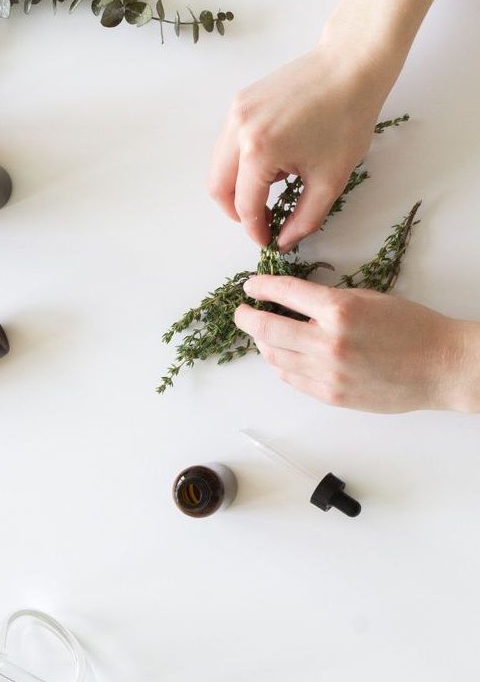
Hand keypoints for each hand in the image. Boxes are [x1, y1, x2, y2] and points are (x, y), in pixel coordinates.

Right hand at [207, 46, 388, 250]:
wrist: (350, 64)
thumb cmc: (347, 117)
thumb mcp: (330, 180)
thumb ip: (304, 219)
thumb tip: (284, 241)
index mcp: (259, 151)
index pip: (244, 205)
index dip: (255, 230)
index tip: (268, 240)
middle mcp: (238, 130)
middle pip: (217, 187)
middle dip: (236, 211)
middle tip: (261, 220)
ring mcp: (235, 112)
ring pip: (218, 166)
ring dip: (237, 187)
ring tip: (270, 190)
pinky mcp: (239, 102)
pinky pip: (227, 144)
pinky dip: (240, 163)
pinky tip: (271, 162)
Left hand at [234, 275, 469, 412]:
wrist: (440, 367)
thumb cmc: (412, 328)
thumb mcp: (369, 298)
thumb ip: (328, 301)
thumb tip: (292, 301)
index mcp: (340, 311)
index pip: (285, 293)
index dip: (262, 287)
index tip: (251, 286)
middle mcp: (328, 343)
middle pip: (267, 329)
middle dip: (246, 318)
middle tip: (241, 312)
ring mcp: (327, 373)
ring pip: (274, 357)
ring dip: (262, 342)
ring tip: (262, 333)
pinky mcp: (330, 395)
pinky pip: (291, 379)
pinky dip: (280, 364)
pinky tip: (281, 354)